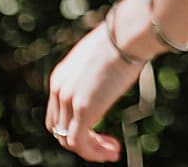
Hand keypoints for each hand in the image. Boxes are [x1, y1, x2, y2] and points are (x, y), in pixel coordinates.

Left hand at [44, 19, 142, 161]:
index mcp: (61, 76)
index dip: (75, 124)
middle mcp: (58, 89)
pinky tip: (111, 152)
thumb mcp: (102, 54)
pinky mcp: (83, 110)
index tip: (99, 128)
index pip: (58, 111)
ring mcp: (68, 100)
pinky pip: (80, 143)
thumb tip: (116, 68)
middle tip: (106, 142)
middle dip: (81, 139)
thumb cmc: (124, 38)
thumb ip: (98, 68)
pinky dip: (93, 153)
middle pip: (59, 128)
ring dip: (91, 149)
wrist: (128, 33)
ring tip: (112, 152)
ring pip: (69, 140)